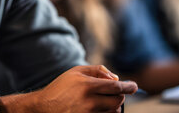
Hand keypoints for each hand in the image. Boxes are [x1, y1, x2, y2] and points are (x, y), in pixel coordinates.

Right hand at [0, 65, 137, 112]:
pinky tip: (101, 109)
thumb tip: (115, 77)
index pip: (116, 87)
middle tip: (116, 94)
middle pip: (117, 101)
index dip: (128, 86)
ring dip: (114, 106)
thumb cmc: (61, 87)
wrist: (44, 107)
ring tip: (105, 101)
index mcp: (87, 85)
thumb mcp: (76, 72)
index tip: (134, 86)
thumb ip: (97, 70)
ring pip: (113, 111)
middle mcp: (89, 101)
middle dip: (120, 96)